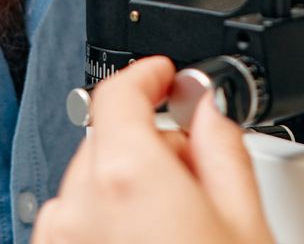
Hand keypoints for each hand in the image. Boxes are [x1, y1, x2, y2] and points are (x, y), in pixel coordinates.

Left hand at [35, 57, 273, 243]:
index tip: (166, 76)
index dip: (150, 74)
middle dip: (153, 144)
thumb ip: (223, 147)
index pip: (119, 92)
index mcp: (126, 178)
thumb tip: (213, 104)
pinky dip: (105, 218)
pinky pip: (74, 219)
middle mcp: (78, 206)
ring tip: (176, 224)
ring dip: (128, 185)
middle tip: (197, 177)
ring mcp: (59, 238)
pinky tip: (147, 240)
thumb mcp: (244, 220)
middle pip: (110, 138)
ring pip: (93, 180)